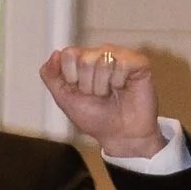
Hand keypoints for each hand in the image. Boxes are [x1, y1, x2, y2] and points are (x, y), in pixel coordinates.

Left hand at [41, 44, 169, 156]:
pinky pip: (122, 64)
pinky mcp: (139, 63)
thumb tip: (55, 53)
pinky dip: (120, 83)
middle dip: (88, 85)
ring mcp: (120, 56)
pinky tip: (123, 88)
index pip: (68, 54)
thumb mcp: (64, 99)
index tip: (79, 90)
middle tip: (98, 95)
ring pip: (103, 62)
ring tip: (111, 93)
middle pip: (84, 59)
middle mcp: (100, 54)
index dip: (71, 77)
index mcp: (82, 59)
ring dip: (103, 86)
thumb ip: (51, 76)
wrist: (119, 136)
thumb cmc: (95, 118)